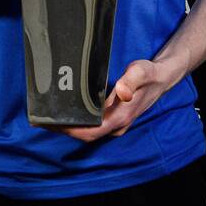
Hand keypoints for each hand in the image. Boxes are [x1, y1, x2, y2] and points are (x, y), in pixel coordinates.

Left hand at [48, 59, 174, 141]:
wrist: (163, 78)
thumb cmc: (150, 74)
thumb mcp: (141, 71)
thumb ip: (131, 81)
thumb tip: (121, 91)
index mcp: (120, 117)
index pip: (90, 132)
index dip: (70, 131)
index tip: (51, 125)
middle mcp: (117, 124)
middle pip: (85, 134)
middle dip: (64, 130)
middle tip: (42, 119)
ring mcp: (116, 122)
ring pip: (89, 131)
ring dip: (70, 127)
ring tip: (49, 116)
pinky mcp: (114, 117)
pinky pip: (93, 124)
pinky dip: (79, 121)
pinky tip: (68, 112)